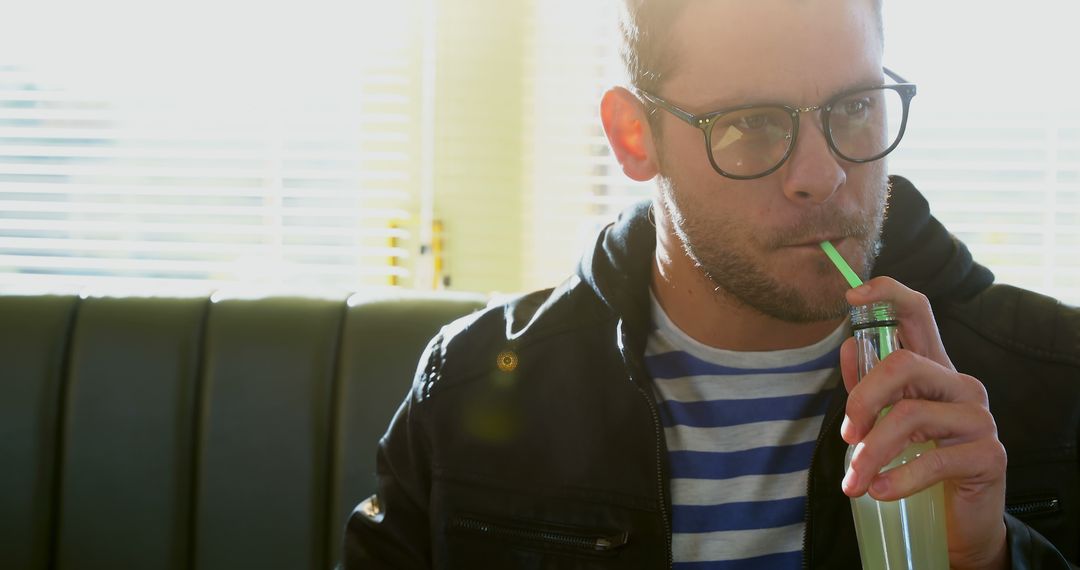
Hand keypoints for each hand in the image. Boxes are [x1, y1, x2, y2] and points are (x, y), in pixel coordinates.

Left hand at [839, 276, 1008, 569]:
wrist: (957, 520)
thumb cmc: (918, 461)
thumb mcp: (885, 420)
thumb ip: (866, 387)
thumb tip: (846, 347)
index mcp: (932, 368)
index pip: (918, 312)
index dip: (888, 294)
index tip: (852, 296)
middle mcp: (959, 384)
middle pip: (903, 364)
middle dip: (862, 400)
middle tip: (846, 437)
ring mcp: (978, 417)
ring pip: (910, 415)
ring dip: (871, 453)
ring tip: (855, 482)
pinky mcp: (989, 455)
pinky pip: (934, 459)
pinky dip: (898, 479)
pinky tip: (879, 491)